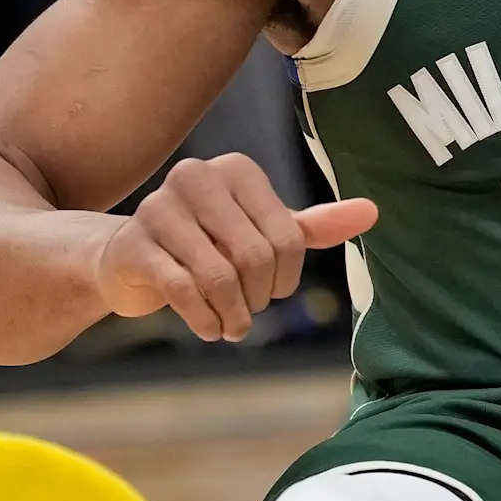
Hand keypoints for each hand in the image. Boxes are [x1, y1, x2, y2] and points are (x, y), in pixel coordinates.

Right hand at [94, 153, 377, 342]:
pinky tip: (210, 329)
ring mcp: (158, 208)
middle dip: (259, 297)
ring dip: (234, 314)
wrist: (127, 259)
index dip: (287, 276)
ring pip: (219, 275)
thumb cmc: (207, 244)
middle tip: (251, 312)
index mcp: (236, 171)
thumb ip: (314, 226)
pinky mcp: (132, 245)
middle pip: (255, 255)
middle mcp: (196, 177)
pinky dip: (204, 318)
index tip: (275, 290)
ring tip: (233, 328)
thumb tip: (373, 211)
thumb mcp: (263, 232)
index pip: (287, 235)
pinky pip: (182, 289)